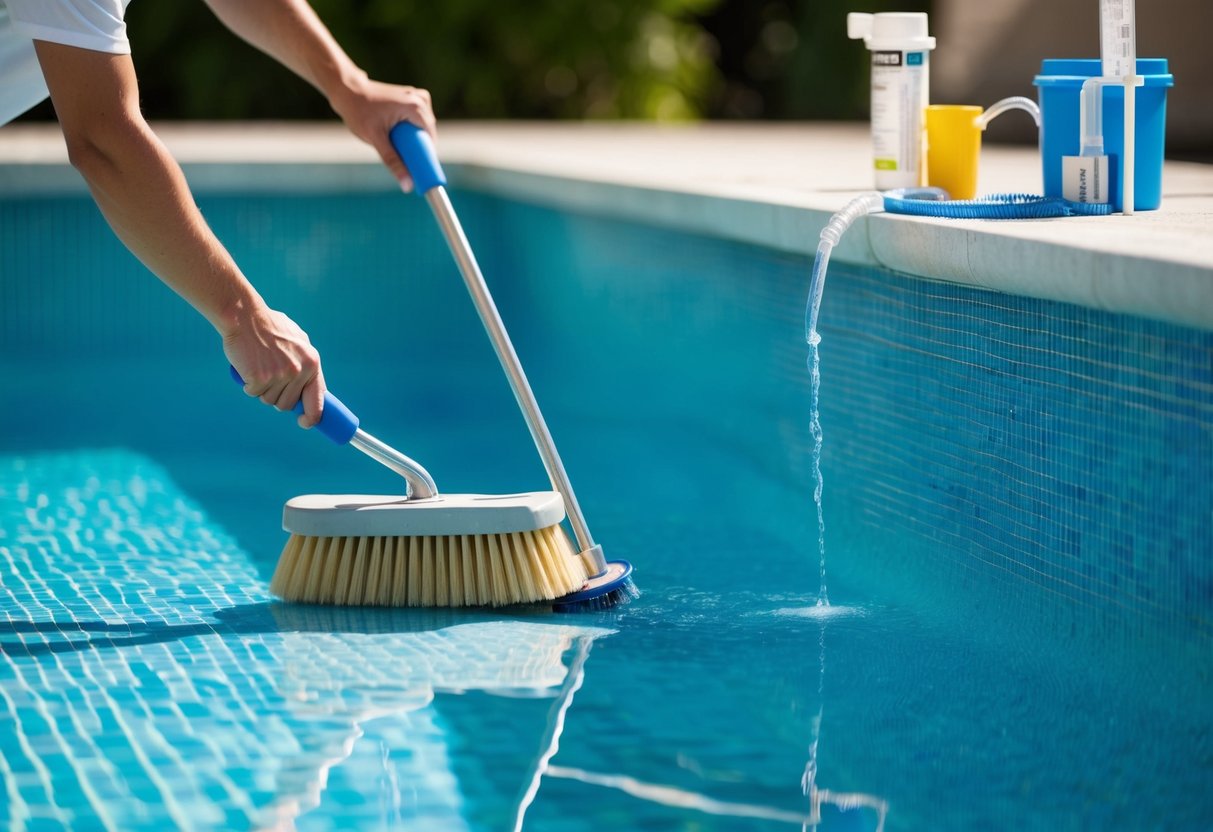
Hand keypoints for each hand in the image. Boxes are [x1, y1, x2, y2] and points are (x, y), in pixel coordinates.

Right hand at [222, 304, 324, 428]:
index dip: (312, 417)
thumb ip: (305, 362)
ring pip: (269, 401)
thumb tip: (310, 387)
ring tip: (259, 367)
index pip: (317, 400)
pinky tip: (248, 366)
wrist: (245, 316)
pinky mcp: (260, 378)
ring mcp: (279, 376)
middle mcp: (299, 371)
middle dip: (277, 396)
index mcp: (312, 363)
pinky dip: (248, 384)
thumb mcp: (298, 340)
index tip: (305, 423)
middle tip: (269, 377)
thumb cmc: (270, 327)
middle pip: (288, 404)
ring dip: (262, 390)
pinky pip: (253, 393)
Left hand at [331, 76, 436, 191]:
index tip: (417, 170)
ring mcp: (415, 95)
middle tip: (401, 159)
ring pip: (422, 126)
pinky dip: (410, 128)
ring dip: (413, 138)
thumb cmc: (359, 112)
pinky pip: (416, 118)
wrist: (346, 89)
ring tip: (394, 143)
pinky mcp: (409, 96)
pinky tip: (397, 133)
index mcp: (416, 107)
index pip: (431, 138)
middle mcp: (420, 99)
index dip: (426, 156)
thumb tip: (408, 185)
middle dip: (418, 147)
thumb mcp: (376, 139)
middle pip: (427, 132)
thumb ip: (392, 162)